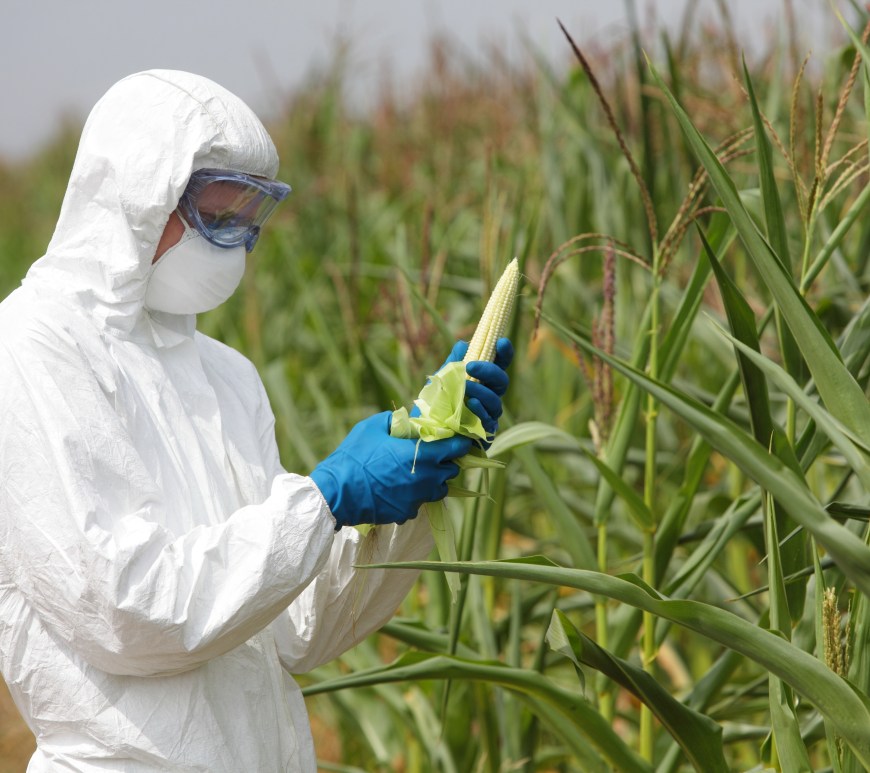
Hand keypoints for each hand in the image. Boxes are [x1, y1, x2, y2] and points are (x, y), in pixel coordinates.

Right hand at [310, 412, 471, 527]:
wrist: (335, 493)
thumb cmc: (354, 456)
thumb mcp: (373, 427)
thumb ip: (396, 420)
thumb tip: (407, 420)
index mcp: (421, 455)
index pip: (455, 448)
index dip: (458, 442)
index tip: (455, 439)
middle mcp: (425, 478)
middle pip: (451, 471)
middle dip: (445, 462)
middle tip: (432, 454)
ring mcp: (417, 498)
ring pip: (439, 489)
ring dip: (434, 480)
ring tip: (418, 472)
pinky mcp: (406, 512)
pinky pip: (420, 503)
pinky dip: (416, 495)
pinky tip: (400, 488)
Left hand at [430, 338, 512, 439]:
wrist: (421, 437)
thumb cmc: (433, 408)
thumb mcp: (439, 382)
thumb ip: (452, 364)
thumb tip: (463, 344)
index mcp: (481, 382)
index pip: (498, 365)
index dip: (504, 353)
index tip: (501, 342)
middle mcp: (488, 398)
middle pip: (502, 382)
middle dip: (490, 372)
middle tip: (471, 367)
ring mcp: (487, 417)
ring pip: (496, 402)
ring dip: (482, 392)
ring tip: (465, 388)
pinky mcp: (482, 435)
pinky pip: (488, 422)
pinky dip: (480, 411)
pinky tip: (471, 404)